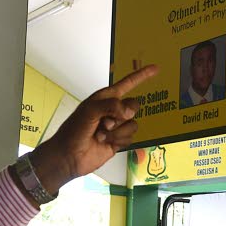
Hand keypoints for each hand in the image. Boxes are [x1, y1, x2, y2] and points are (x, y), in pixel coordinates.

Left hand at [29, 65, 158, 194]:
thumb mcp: (90, 111)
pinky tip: (104, 142)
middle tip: (106, 122)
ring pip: (133, 124)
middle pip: (134, 106)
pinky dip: (118, 140)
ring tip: (101, 135)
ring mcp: (117, 126)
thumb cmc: (74, 130)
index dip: (141, 76)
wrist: (69, 156)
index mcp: (105, 98)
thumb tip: (129, 112)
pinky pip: (130, 137)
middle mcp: (113, 110)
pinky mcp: (119, 141)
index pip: (127, 84)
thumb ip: (111, 105)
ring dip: (117, 131)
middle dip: (123, 114)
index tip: (155, 68)